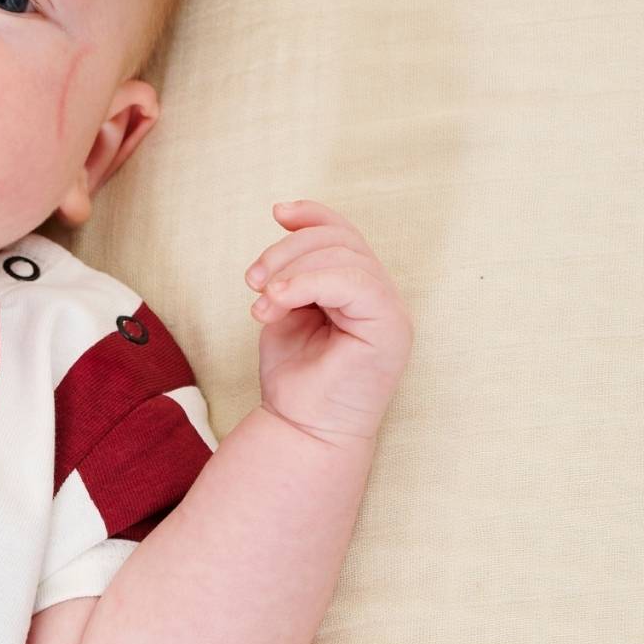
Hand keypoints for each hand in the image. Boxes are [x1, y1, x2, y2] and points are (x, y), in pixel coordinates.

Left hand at [244, 199, 411, 445]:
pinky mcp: (390, 326)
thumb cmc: (295, 379)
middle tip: (252, 281)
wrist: (302, 431)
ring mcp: (391, 310)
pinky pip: (353, 281)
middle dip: (287, 250)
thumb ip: (293, 271)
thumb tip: (284, 217)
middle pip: (340, 240)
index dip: (314, 214)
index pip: (345, 234)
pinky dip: (307, 282)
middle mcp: (380, 296)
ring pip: (344, 255)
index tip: (277, 212)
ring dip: (290, 270)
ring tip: (262, 303)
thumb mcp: (287, 310)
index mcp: (359, 291)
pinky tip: (277, 303)